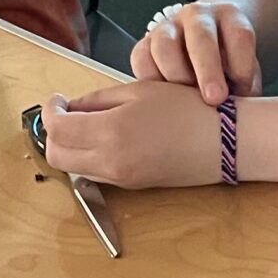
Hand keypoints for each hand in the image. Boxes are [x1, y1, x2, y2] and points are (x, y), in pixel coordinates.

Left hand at [38, 82, 220, 187]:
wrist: (227, 142)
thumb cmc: (191, 110)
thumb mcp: (140, 91)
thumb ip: (98, 99)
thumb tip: (71, 108)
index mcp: (111, 131)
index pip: (56, 128)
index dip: (50, 111)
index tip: (57, 100)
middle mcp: (111, 161)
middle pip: (57, 155)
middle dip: (54, 133)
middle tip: (66, 113)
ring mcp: (121, 178)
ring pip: (74, 167)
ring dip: (71, 146)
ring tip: (88, 123)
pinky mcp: (132, 186)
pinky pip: (96, 173)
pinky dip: (90, 156)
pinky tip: (107, 137)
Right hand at [133, 0, 260, 103]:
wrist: (202, 49)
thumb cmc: (228, 65)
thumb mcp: (243, 70)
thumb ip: (243, 86)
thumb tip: (236, 112)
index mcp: (230, 17)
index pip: (240, 35)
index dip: (243, 65)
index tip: (245, 91)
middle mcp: (197, 16)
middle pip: (201, 37)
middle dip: (208, 70)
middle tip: (215, 98)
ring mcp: (168, 27)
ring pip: (165, 46)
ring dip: (176, 76)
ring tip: (186, 101)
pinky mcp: (145, 44)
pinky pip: (141, 59)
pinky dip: (150, 81)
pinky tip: (163, 98)